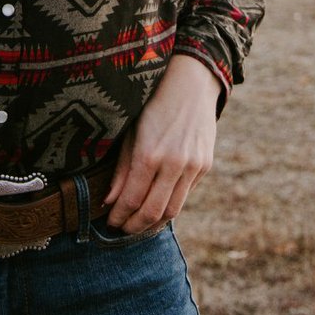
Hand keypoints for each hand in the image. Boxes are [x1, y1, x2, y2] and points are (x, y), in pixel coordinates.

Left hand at [104, 55, 220, 233]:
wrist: (191, 84)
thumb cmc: (152, 104)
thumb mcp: (130, 131)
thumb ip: (121, 169)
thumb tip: (110, 201)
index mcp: (149, 153)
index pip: (131, 199)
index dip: (118, 216)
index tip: (109, 221)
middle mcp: (173, 163)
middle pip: (152, 212)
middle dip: (134, 226)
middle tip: (121, 229)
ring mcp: (192, 166)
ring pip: (173, 210)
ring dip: (153, 222)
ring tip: (138, 224)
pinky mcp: (205, 166)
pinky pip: (185, 195)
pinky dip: (170, 205)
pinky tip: (157, 205)